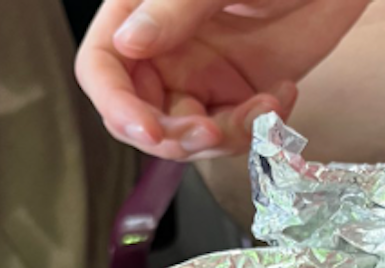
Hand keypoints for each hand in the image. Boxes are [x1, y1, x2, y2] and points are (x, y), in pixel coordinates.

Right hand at [76, 0, 370, 159]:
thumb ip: (173, 7)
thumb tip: (128, 42)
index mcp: (139, 11)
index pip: (102, 68)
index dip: (116, 106)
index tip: (148, 130)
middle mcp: (163, 49)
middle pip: (142, 116)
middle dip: (174, 135)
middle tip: (210, 132)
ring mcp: (201, 75)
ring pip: (188, 136)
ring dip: (224, 137)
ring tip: (264, 106)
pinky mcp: (239, 94)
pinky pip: (233, 133)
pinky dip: (257, 128)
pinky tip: (282, 95)